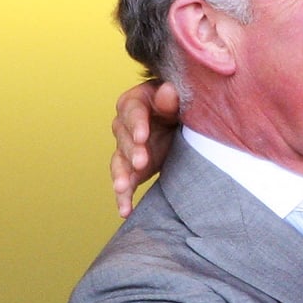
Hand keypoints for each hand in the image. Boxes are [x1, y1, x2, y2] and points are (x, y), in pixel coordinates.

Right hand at [110, 81, 180, 216]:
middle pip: (125, 138)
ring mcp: (127, 148)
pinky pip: (125, 182)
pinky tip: (125, 211)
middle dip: (132, 151)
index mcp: (135, 102)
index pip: (133, 112)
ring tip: (123, 188)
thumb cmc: (181, 102)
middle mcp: (126, 125)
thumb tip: (168, 92)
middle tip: (141, 162)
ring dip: (121, 175)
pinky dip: (123, 197)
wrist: (183, 120)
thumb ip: (172, 97)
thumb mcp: (179, 96)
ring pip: (119, 162)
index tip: (142, 136)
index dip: (137, 124)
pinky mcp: (132, 168)